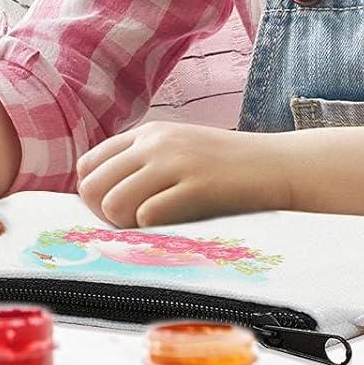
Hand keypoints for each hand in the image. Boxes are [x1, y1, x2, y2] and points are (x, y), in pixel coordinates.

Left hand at [76, 121, 286, 226]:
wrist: (274, 164)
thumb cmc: (224, 166)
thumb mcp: (177, 149)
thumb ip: (141, 163)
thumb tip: (101, 196)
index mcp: (147, 133)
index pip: (88, 165)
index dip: (92, 196)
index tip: (113, 213)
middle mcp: (155, 143)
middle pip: (94, 188)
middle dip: (103, 216)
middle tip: (130, 229)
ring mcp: (176, 162)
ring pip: (115, 203)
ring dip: (125, 227)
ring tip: (150, 231)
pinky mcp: (198, 186)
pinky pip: (148, 214)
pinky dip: (152, 230)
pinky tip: (173, 228)